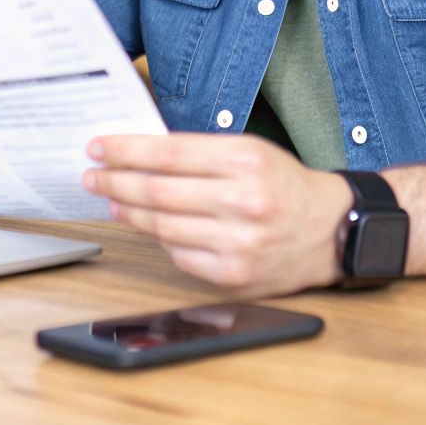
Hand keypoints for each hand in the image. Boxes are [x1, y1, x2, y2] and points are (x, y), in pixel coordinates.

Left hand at [82, 133, 353, 296]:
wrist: (332, 230)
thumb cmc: (284, 185)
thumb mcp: (249, 151)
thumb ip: (198, 152)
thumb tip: (136, 156)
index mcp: (246, 162)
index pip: (168, 154)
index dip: (126, 151)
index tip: (98, 149)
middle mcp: (244, 203)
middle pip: (158, 193)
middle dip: (116, 183)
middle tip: (93, 177)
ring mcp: (240, 243)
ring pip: (163, 227)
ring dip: (129, 213)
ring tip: (113, 201)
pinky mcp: (236, 275)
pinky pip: (180, 256)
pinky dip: (161, 241)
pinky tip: (151, 228)